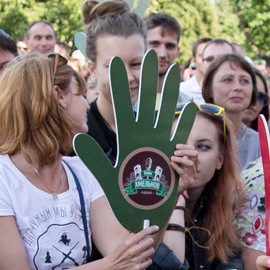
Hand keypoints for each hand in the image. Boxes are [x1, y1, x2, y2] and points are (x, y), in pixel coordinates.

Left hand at [73, 50, 195, 233]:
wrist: (142, 214)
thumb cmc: (124, 197)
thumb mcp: (108, 177)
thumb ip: (96, 158)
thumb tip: (78, 139)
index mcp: (127, 138)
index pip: (122, 106)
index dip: (119, 84)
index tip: (114, 62)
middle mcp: (145, 135)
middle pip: (147, 100)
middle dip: (149, 77)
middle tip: (150, 54)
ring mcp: (161, 143)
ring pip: (166, 111)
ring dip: (170, 92)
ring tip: (173, 71)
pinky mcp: (174, 155)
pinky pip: (183, 134)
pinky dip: (187, 122)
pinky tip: (191, 106)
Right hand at [104, 225, 158, 269]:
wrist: (110, 268)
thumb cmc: (116, 255)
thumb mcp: (122, 244)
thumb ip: (131, 238)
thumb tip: (139, 232)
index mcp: (128, 243)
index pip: (142, 233)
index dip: (151, 229)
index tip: (156, 228)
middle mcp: (132, 251)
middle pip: (149, 242)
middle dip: (149, 241)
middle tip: (146, 243)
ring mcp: (136, 260)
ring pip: (151, 251)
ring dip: (148, 251)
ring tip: (143, 252)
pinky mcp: (138, 268)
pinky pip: (149, 261)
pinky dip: (147, 260)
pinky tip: (142, 259)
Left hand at [170, 144, 198, 192]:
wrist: (173, 191)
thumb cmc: (174, 176)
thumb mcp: (177, 165)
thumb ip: (177, 157)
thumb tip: (171, 147)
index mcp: (192, 162)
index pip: (193, 150)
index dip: (186, 147)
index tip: (176, 146)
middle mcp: (194, 168)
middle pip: (195, 154)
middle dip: (185, 151)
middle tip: (175, 152)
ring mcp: (192, 175)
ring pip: (190, 163)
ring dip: (181, 159)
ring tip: (172, 158)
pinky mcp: (188, 182)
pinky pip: (183, 172)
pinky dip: (177, 167)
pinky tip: (171, 164)